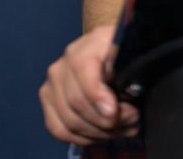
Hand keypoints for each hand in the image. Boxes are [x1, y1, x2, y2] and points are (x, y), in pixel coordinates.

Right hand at [39, 24, 140, 144]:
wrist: (113, 50)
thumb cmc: (127, 53)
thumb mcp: (134, 53)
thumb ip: (130, 69)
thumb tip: (118, 100)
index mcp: (88, 45)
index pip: (83, 70)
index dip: (96, 95)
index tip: (114, 112)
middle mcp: (64, 63)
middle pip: (76, 102)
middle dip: (107, 119)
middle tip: (132, 119)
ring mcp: (52, 83)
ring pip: (69, 121)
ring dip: (100, 132)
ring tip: (124, 128)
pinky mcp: (48, 100)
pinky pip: (60, 129)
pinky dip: (84, 137)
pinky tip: (104, 134)